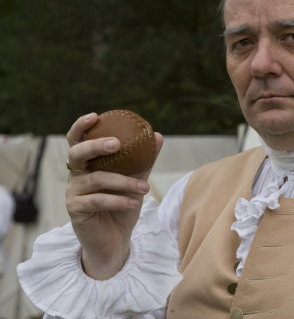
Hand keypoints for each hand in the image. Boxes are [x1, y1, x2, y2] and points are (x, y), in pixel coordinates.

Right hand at [65, 113, 163, 279]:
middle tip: (117, 143)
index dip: (81, 126)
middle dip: (96, 145)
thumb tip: (158, 136)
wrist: (115, 240)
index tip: (95, 116)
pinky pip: (98, 200)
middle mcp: (76, 175)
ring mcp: (73, 193)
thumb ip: (144, 160)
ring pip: (96, 179)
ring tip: (145, 188)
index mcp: (88, 164)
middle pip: (77, 153)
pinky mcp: (75, 210)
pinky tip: (135, 203)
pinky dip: (120, 200)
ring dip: (124, 182)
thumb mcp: (136, 181)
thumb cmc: (123, 206)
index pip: (77, 140)